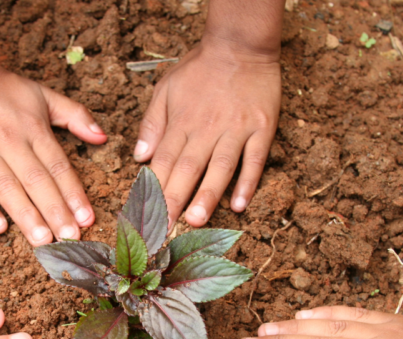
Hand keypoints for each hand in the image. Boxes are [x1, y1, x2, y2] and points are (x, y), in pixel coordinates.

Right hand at [0, 57, 105, 245]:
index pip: (59, 167)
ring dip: (26, 215)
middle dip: (55, 212)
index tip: (87, 219)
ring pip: (7, 187)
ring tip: (42, 240)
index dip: (74, 194)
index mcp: (34, 129)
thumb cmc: (2, 88)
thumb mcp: (43, 95)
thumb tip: (103, 136)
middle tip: (69, 239)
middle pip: (37, 182)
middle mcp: (10, 141)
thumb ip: (76, 115)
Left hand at [134, 40, 280, 225]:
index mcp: (181, 122)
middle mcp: (207, 128)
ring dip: (208, 195)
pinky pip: (255, 158)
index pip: (164, 161)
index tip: (146, 216)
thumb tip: (140, 158)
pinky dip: (248, 181)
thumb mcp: (166, 89)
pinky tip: (241, 204)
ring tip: (196, 220)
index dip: (154, 190)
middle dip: (175, 200)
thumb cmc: (200, 69)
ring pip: (220, 167)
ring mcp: (236, 129)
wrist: (240, 45)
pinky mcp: (262, 127)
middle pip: (188, 168)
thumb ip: (152, 124)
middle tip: (166, 230)